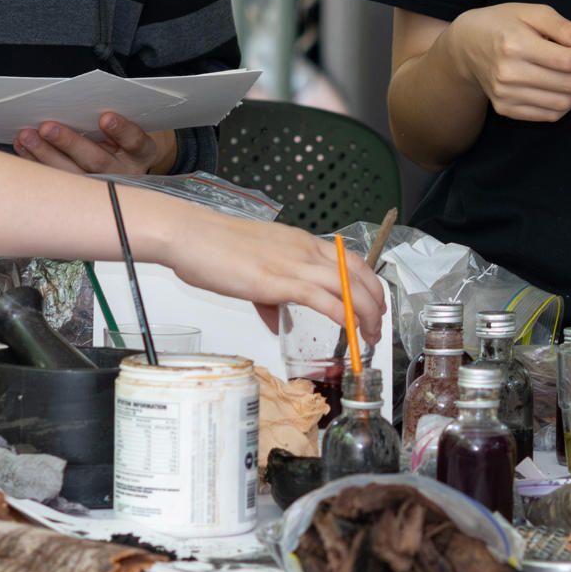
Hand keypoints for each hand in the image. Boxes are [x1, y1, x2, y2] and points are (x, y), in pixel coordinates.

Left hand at [15, 113, 175, 177]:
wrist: (129, 167)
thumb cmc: (125, 141)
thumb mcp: (129, 130)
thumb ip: (112, 121)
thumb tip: (75, 101)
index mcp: (140, 153)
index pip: (134, 141)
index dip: (121, 130)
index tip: (105, 118)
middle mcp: (123, 173)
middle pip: (97, 160)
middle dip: (70, 143)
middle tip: (47, 127)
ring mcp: (100, 188)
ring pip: (73, 175)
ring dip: (46, 155)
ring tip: (27, 137)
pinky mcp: (81, 195)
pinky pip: (56, 180)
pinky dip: (36, 162)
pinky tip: (23, 147)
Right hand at [148, 206, 386, 341]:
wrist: (191, 235)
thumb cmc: (214, 248)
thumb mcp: (252, 270)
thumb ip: (270, 297)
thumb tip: (278, 322)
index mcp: (301, 243)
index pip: (350, 259)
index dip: (369, 282)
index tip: (374, 303)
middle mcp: (305, 249)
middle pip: (359, 272)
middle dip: (375, 301)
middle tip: (379, 325)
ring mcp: (294, 264)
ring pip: (349, 286)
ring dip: (366, 313)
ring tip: (371, 335)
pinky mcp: (280, 281)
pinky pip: (323, 299)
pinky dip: (343, 316)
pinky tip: (351, 330)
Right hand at [447, 4, 570, 122]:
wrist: (464, 47)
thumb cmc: (501, 24)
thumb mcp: (530, 11)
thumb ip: (561, 26)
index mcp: (515, 45)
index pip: (567, 60)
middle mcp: (509, 74)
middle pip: (568, 84)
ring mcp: (506, 95)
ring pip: (562, 103)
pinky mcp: (506, 109)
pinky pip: (548, 114)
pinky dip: (568, 104)